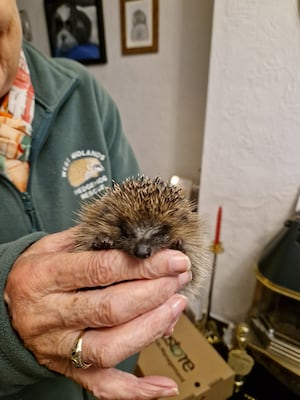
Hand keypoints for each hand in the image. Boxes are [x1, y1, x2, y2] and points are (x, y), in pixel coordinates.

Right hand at [4, 228, 190, 398]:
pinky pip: (102, 386)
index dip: (144, 265)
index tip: (174, 259)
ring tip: (175, 307)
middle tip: (179, 279)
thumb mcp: (53, 245)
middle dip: (153, 293)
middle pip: (109, 309)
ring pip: (109, 347)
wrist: (4, 307)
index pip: (101, 270)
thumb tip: (138, 245)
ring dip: (150, 329)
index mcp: (44, 276)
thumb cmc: (36, 272)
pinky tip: (164, 386)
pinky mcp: (67, 369)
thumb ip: (93, 240)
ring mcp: (57, 347)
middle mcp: (48, 315)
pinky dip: (135, 390)